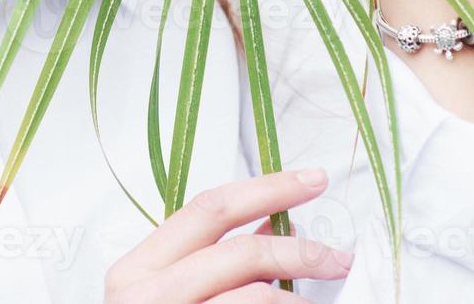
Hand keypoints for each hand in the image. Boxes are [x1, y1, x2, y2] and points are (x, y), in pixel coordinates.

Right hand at [103, 168, 351, 302]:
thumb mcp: (168, 292)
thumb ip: (214, 259)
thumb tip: (276, 226)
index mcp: (136, 269)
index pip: (210, 209)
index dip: (267, 188)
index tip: (312, 181)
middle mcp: (147, 297)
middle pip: (240, 253)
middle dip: (299, 250)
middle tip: (337, 257)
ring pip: (256, 297)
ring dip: (296, 298)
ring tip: (314, 302)